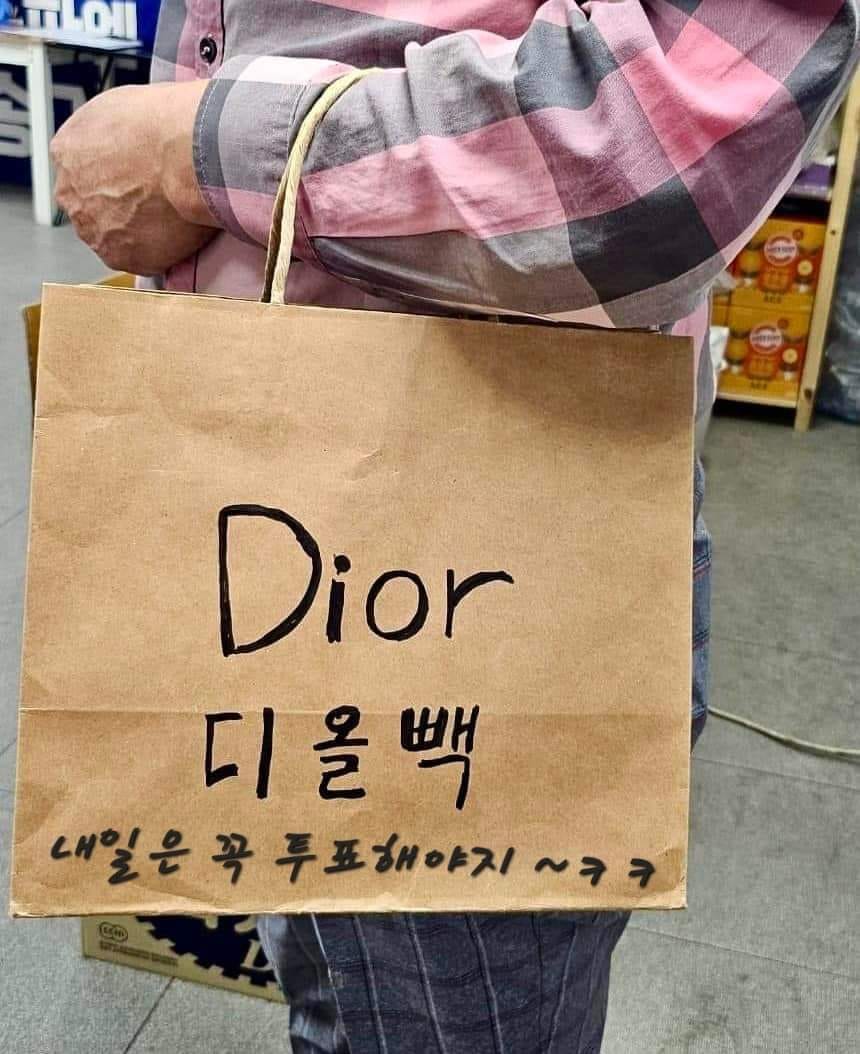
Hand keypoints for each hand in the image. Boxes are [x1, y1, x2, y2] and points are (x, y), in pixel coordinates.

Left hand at [51, 81, 216, 275]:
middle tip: (156, 197)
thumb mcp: (121, 107)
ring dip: (138, 231)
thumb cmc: (163, 123)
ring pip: (114, 237)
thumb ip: (109, 133)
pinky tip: (177, 232)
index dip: (113, 175)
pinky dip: (159, 251)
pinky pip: (141, 259)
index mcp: (66, 152)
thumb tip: (125, 144)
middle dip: (120, 206)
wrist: (186, 153)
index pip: (83, 171)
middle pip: (93, 207)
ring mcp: (94, 231)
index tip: (136, 176)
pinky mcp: (123, 258)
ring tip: (171, 215)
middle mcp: (71, 194)